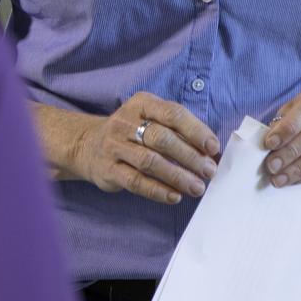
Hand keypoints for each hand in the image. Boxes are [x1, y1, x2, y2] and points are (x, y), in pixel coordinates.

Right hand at [76, 92, 218, 204]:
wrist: (87, 144)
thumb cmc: (131, 132)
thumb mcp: (149, 118)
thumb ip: (176, 129)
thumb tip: (209, 151)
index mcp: (141, 103)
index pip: (172, 113)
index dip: (195, 131)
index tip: (213, 148)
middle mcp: (125, 122)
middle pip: (162, 138)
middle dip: (190, 156)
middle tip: (209, 171)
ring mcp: (114, 146)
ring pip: (150, 161)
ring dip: (177, 176)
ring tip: (197, 187)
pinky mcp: (108, 169)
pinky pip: (136, 181)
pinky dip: (158, 190)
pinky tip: (174, 197)